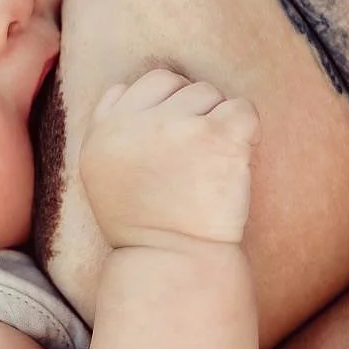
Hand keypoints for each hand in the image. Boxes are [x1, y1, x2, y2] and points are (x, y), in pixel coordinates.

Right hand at [80, 69, 259, 248]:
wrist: (175, 263)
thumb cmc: (146, 225)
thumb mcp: (101, 174)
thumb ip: (106, 125)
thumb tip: (124, 86)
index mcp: (104, 132)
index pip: (149, 84)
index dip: (170, 106)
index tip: (179, 142)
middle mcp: (135, 124)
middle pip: (180, 84)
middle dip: (195, 111)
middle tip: (197, 156)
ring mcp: (177, 128)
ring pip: (211, 93)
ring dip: (219, 122)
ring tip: (212, 165)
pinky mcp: (217, 137)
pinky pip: (243, 108)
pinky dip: (247, 130)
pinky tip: (236, 161)